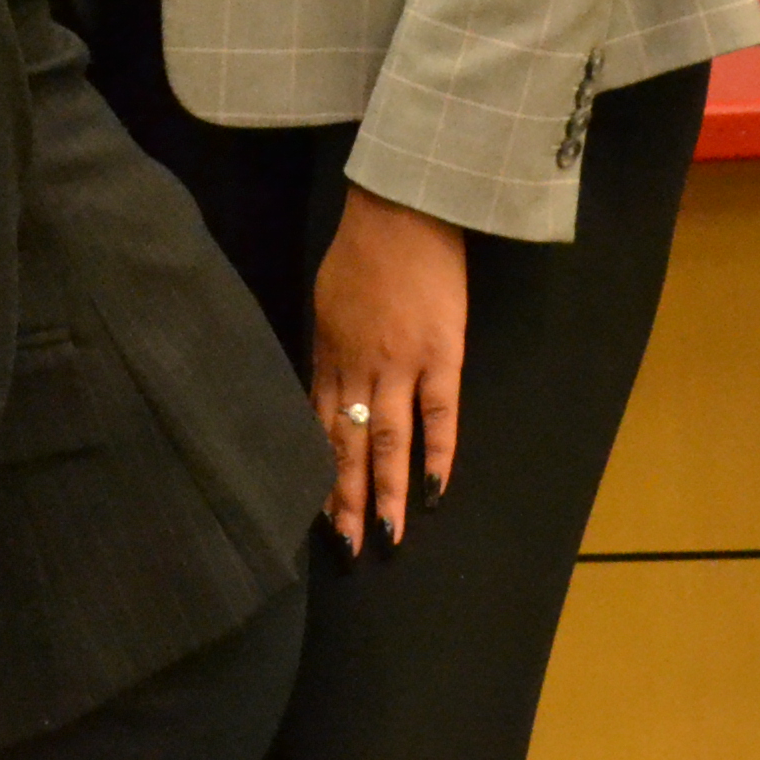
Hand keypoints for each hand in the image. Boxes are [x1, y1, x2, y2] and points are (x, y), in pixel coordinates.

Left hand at [309, 184, 465, 550]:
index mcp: (328, 355)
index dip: (321, 473)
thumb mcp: (327, 301)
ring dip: (386, 491)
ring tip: (385, 536)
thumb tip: (327, 388)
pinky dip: (437, 453)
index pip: (321, 428)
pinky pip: (439, 413)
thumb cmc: (362, 251)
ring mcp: (400, 365)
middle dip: (347, 499)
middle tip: (348, 547)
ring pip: (389, 440)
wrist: (403, 212)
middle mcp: (358, 368)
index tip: (318, 515)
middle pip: (350, 444)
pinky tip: (433, 491)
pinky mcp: (441, 355)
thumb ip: (328, 349)